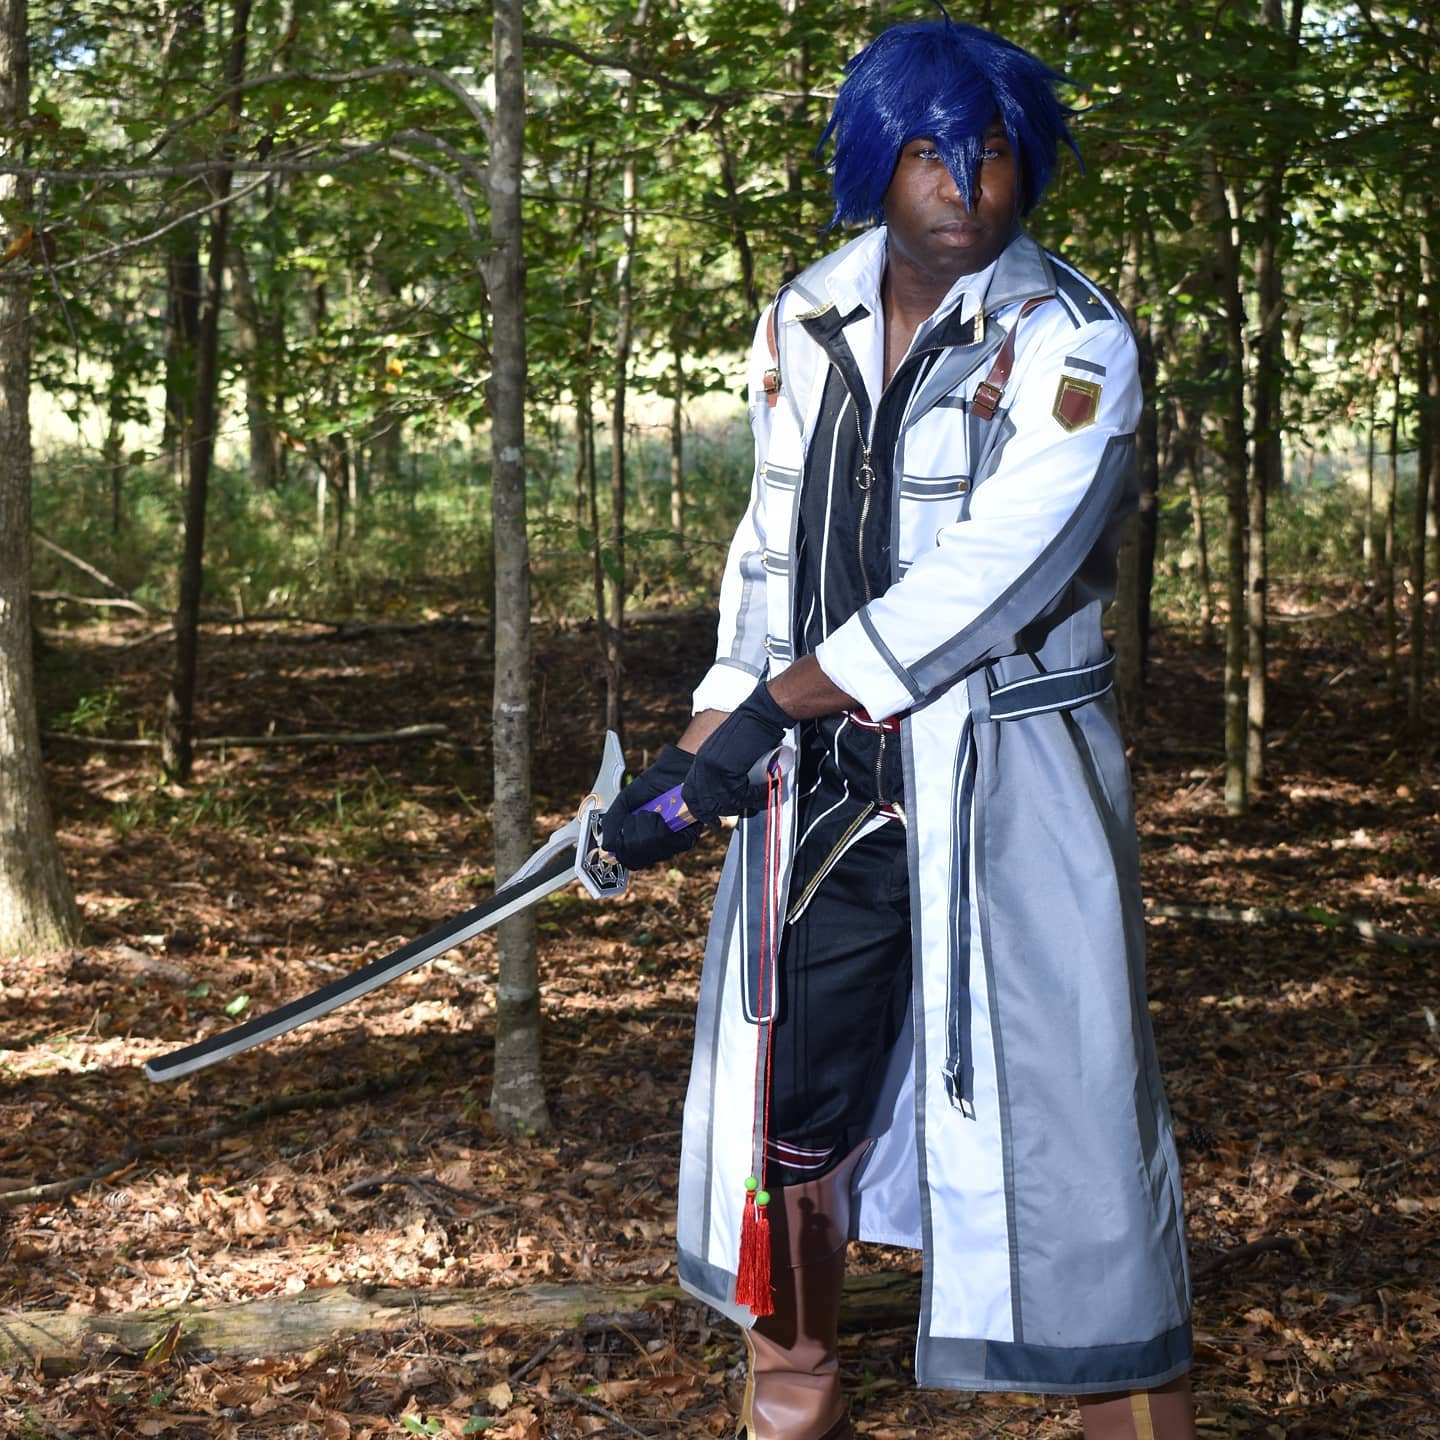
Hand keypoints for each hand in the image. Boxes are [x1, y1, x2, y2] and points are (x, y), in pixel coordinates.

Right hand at [601, 745, 701, 869]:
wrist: (673, 771)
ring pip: (648, 850)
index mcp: (642, 842)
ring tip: (648, 812)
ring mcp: (671, 846)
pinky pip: (662, 840)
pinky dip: (655, 825)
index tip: (618, 832)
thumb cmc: (650, 787)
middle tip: (636, 816)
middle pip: (635, 859)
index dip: (620, 849)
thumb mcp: (623, 803)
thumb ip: (612, 824)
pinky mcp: (686, 839)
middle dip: (629, 834)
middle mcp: (657, 848)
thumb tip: (606, 846)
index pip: (629, 860)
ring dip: (642, 826)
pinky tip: (659, 815)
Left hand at [682, 684, 792, 823]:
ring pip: (725, 801)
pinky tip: (766, 789)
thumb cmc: (750, 731)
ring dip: (745, 803)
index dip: (700, 809)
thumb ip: (723, 771)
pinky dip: (755, 795)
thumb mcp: (728, 752)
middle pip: (705, 802)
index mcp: (700, 761)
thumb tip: (728, 797)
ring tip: (760, 797)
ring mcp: (713, 767)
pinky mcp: (727, 768)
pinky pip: (740, 794)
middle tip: (740, 812)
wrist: (760, 713)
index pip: (690, 793)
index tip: (712, 819)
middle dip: (722, 812)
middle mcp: (702, 765)